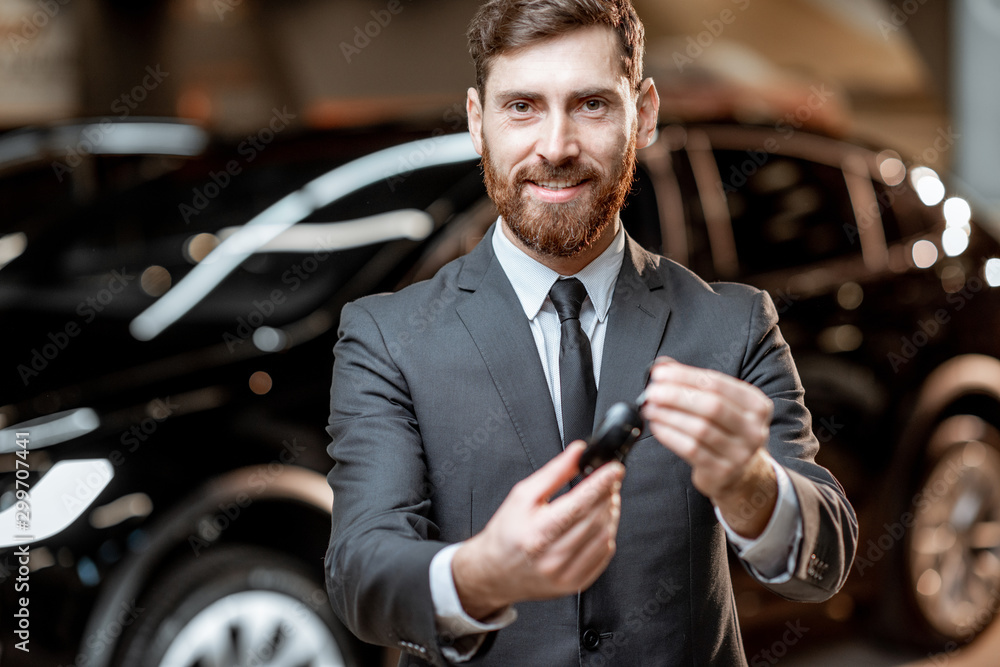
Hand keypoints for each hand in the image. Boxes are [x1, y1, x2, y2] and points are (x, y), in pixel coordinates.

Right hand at [452, 443, 623, 619]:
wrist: (495, 572)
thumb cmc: (506, 533)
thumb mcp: (522, 496)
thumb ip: (553, 473)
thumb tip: (577, 453)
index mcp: (537, 533)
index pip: (579, 504)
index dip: (601, 484)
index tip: (615, 469)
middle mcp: (552, 557)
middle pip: (595, 519)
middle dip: (608, 494)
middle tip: (609, 480)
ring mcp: (566, 574)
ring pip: (604, 536)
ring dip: (610, 513)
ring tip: (605, 499)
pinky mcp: (575, 584)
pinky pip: (603, 555)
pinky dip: (607, 534)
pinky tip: (599, 522)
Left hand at [641, 357, 776, 537]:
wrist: (742, 474)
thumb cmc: (726, 431)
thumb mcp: (721, 405)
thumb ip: (694, 384)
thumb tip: (663, 365)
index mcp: (756, 405)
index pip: (717, 383)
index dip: (685, 376)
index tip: (659, 373)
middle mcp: (753, 429)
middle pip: (711, 405)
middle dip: (676, 396)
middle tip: (652, 392)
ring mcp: (740, 453)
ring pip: (699, 429)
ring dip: (669, 416)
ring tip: (650, 408)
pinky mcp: (723, 471)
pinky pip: (691, 449)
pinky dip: (670, 435)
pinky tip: (657, 426)